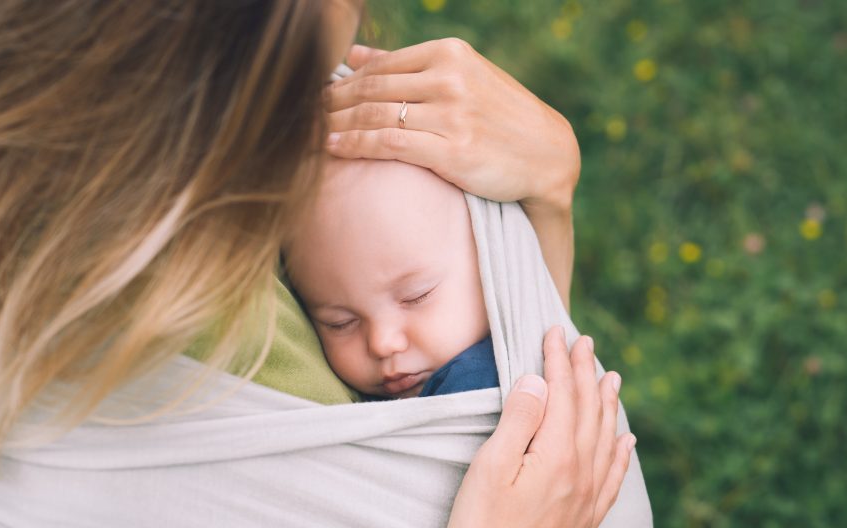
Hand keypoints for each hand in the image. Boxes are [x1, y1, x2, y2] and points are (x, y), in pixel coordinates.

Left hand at [324, 39, 581, 214]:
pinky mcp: (453, 148)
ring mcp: (452, 113)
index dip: (340, 83)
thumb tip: (355, 55)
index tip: (313, 97)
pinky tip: (332, 149)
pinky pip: (389, 144)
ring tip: (307, 135)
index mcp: (449, 53)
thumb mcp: (462, 79)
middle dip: (330, 104)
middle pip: (371, 89)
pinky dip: (355, 145)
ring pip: (374, 115)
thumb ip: (408, 66)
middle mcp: (449, 77)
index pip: (378, 67)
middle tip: (299, 117)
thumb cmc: (501, 119)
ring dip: (335, 125)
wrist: (548, 155)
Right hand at [444, 327, 634, 527]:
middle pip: (590, 411)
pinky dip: (622, 453)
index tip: (555, 332)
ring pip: (607, 439)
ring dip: (608, 405)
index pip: (563, 394)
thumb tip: (537, 380)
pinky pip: (615, 478)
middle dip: (587, 372)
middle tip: (585, 343)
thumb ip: (518, 420)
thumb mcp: (491, 468)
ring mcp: (588, 500)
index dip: (559, 360)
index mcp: (557, 455)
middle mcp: (583, 474)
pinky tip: (627, 442)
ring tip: (612, 378)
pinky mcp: (586, 523)